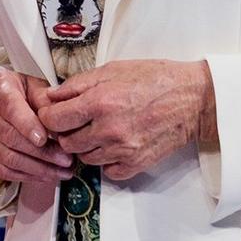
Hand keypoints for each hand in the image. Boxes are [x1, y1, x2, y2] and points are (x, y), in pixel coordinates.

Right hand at [0, 68, 72, 184]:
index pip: (11, 109)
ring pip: (6, 158)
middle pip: (10, 137)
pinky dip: (23, 176)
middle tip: (65, 160)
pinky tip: (42, 177)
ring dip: (36, 169)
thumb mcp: (34, 85)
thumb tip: (59, 124)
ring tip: (60, 172)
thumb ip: (46, 101)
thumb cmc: (17, 90)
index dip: (28, 126)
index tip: (44, 139)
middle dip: (41, 153)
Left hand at [37, 59, 211, 180]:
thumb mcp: (113, 70)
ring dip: (86, 147)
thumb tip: (51, 95)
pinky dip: (106, 161)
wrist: (192, 100)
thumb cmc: (154, 79)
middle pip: (66, 143)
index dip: (49, 117)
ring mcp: (122, 150)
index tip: (53, 114)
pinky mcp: (135, 164)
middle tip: (77, 122)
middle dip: (66, 133)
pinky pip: (107, 171)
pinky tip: (114, 145)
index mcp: (100, 102)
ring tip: (99, 131)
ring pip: (85, 158)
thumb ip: (78, 84)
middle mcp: (108, 130)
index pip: (54, 120)